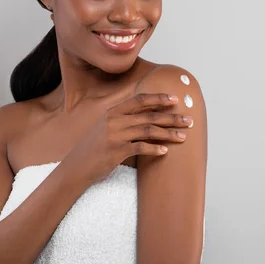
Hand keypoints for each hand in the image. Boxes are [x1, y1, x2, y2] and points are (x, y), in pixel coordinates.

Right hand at [65, 93, 192, 183]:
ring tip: (183, 136)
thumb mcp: (104, 127)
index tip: (174, 99)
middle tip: (189, 120)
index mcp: (112, 112)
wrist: (75, 167)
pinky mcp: (117, 151)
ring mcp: (116, 135)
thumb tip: (145, 116)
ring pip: (149, 130)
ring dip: (169, 133)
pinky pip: (141, 148)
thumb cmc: (92, 148)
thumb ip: (122, 120)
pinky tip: (165, 151)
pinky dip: (155, 149)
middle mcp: (114, 121)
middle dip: (172, 117)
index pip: (139, 100)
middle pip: (149, 115)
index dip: (158, 98)